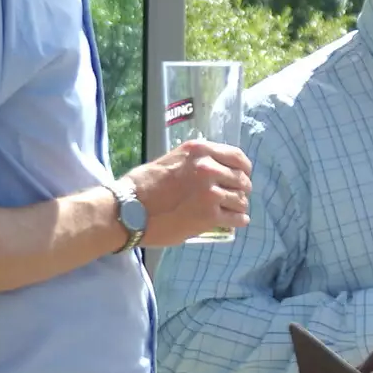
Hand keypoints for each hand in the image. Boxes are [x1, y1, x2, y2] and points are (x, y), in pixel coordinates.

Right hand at [127, 140, 251, 246]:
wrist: (129, 210)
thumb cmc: (143, 185)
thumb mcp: (171, 160)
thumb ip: (194, 162)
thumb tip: (213, 170)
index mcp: (199, 151)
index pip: (236, 156)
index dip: (244, 168)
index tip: (243, 175)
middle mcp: (208, 168)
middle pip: (241, 179)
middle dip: (242, 189)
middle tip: (237, 196)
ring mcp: (210, 193)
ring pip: (240, 200)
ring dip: (240, 206)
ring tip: (234, 210)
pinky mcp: (209, 216)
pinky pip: (236, 218)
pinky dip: (239, 220)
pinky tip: (236, 221)